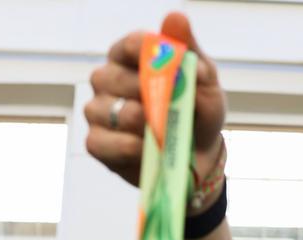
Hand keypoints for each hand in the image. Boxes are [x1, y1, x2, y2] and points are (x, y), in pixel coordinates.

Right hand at [84, 11, 226, 186]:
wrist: (199, 158)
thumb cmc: (198, 114)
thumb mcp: (205, 83)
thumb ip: (191, 52)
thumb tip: (176, 18)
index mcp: (132, 57)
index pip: (132, 44)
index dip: (150, 55)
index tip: (171, 71)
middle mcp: (108, 79)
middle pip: (115, 77)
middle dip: (148, 95)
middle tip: (171, 108)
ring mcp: (98, 110)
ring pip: (108, 110)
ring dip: (141, 124)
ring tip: (162, 131)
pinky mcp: (97, 142)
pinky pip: (101, 141)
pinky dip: (128, 148)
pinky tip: (146, 150)